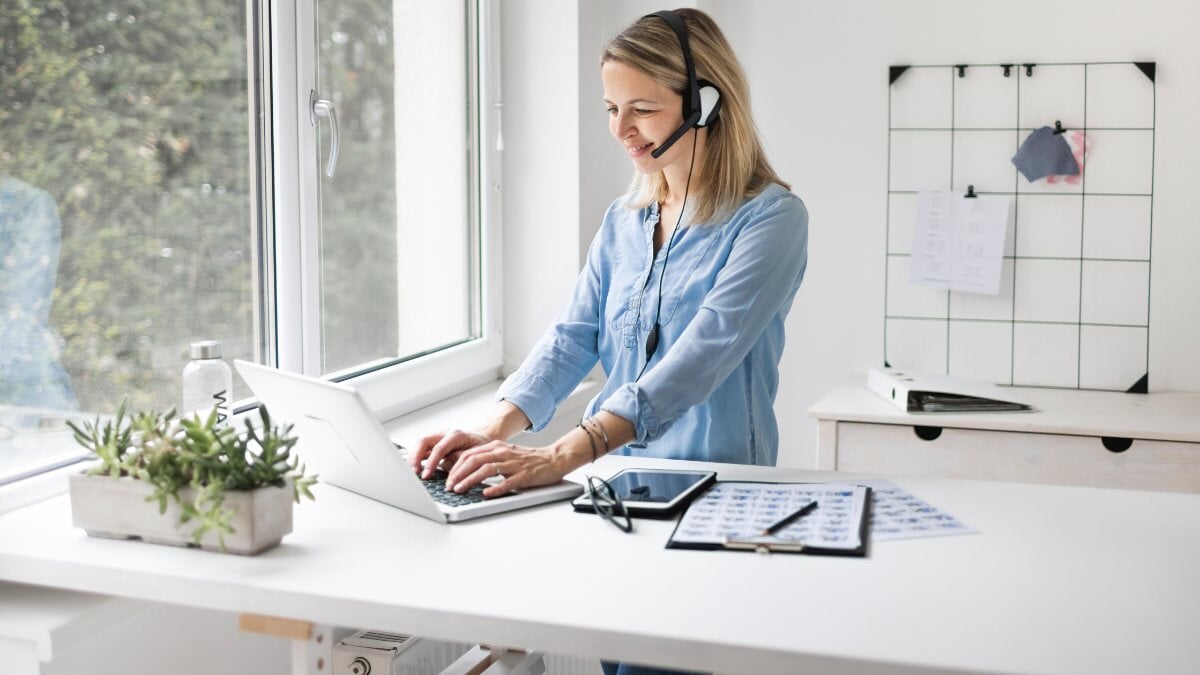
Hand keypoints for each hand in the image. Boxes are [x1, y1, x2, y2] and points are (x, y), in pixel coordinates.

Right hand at [409, 428, 493, 478]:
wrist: (486, 438)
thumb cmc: (483, 446)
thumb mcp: (475, 455)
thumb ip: (461, 462)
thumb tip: (450, 474)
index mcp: (456, 435)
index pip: (438, 448)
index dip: (431, 462)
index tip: (426, 475)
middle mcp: (445, 434)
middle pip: (424, 441)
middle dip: (416, 457)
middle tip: (414, 473)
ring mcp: (439, 438)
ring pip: (421, 444)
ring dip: (414, 458)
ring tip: (412, 472)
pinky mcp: (437, 444)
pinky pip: (424, 449)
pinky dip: (418, 458)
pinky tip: (415, 469)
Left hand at [443, 441, 566, 497]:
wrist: (553, 459)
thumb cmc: (528, 459)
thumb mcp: (504, 454)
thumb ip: (487, 459)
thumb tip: (464, 470)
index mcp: (496, 447)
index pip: (469, 454)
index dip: (455, 467)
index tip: (447, 479)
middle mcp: (503, 453)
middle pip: (474, 460)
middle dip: (458, 474)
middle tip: (449, 486)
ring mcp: (513, 464)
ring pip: (487, 469)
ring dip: (470, 480)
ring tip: (461, 490)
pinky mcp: (524, 476)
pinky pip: (507, 482)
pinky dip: (494, 488)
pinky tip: (485, 494)